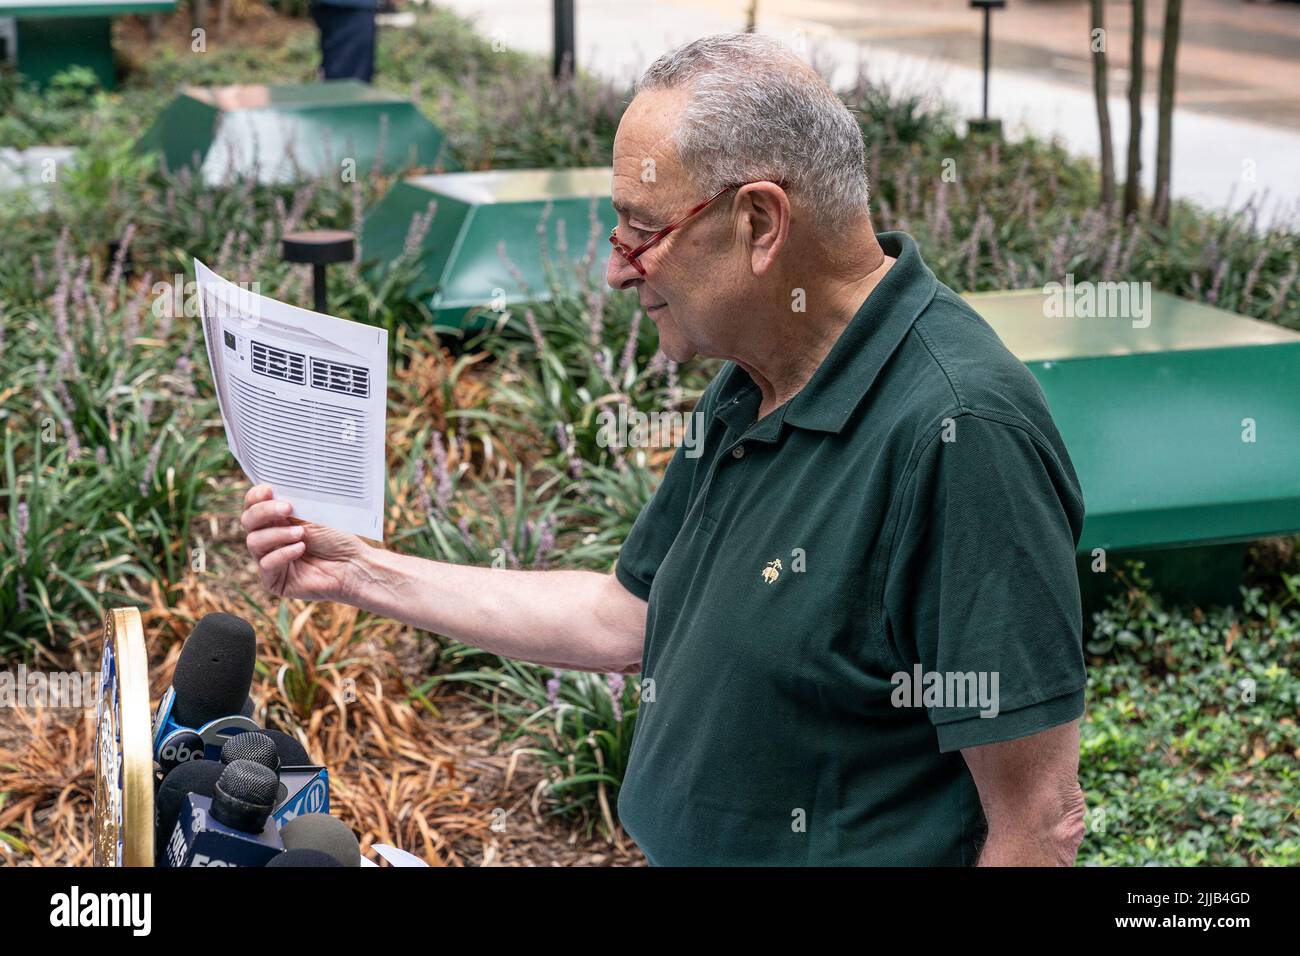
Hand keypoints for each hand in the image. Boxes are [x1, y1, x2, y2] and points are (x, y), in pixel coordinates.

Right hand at [241, 484, 369, 602]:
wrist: (354, 565)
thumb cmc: (338, 538)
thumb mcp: (313, 515)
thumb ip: (290, 505)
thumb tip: (271, 488)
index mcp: (276, 520)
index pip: (252, 505)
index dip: (256, 496)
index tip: (270, 490)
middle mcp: (269, 538)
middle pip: (247, 521)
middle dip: (265, 512)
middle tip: (288, 508)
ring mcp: (270, 559)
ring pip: (254, 542)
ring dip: (277, 534)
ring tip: (301, 533)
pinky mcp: (274, 581)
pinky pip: (266, 564)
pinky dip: (283, 554)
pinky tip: (301, 549)